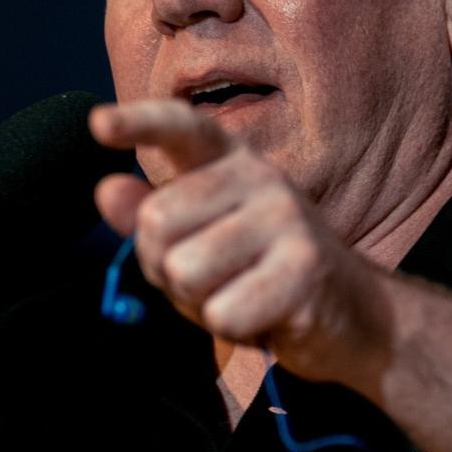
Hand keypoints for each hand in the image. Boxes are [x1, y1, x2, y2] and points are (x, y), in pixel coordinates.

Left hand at [89, 99, 387, 382]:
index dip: (138, 122)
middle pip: (157, 221)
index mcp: (231, 161)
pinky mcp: (306, 268)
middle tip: (210, 278)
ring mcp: (288, 218)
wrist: (353, 317)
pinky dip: (232, 329)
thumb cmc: (260, 275)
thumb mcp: (198, 242)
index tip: (98, 124)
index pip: (182, 127)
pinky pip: (222, 311)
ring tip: (239, 295)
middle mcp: (261, 177)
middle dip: (164, 266)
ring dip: (199, 302)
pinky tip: (264, 317)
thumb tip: (106, 190)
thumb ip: (149, 217)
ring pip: (185, 270)